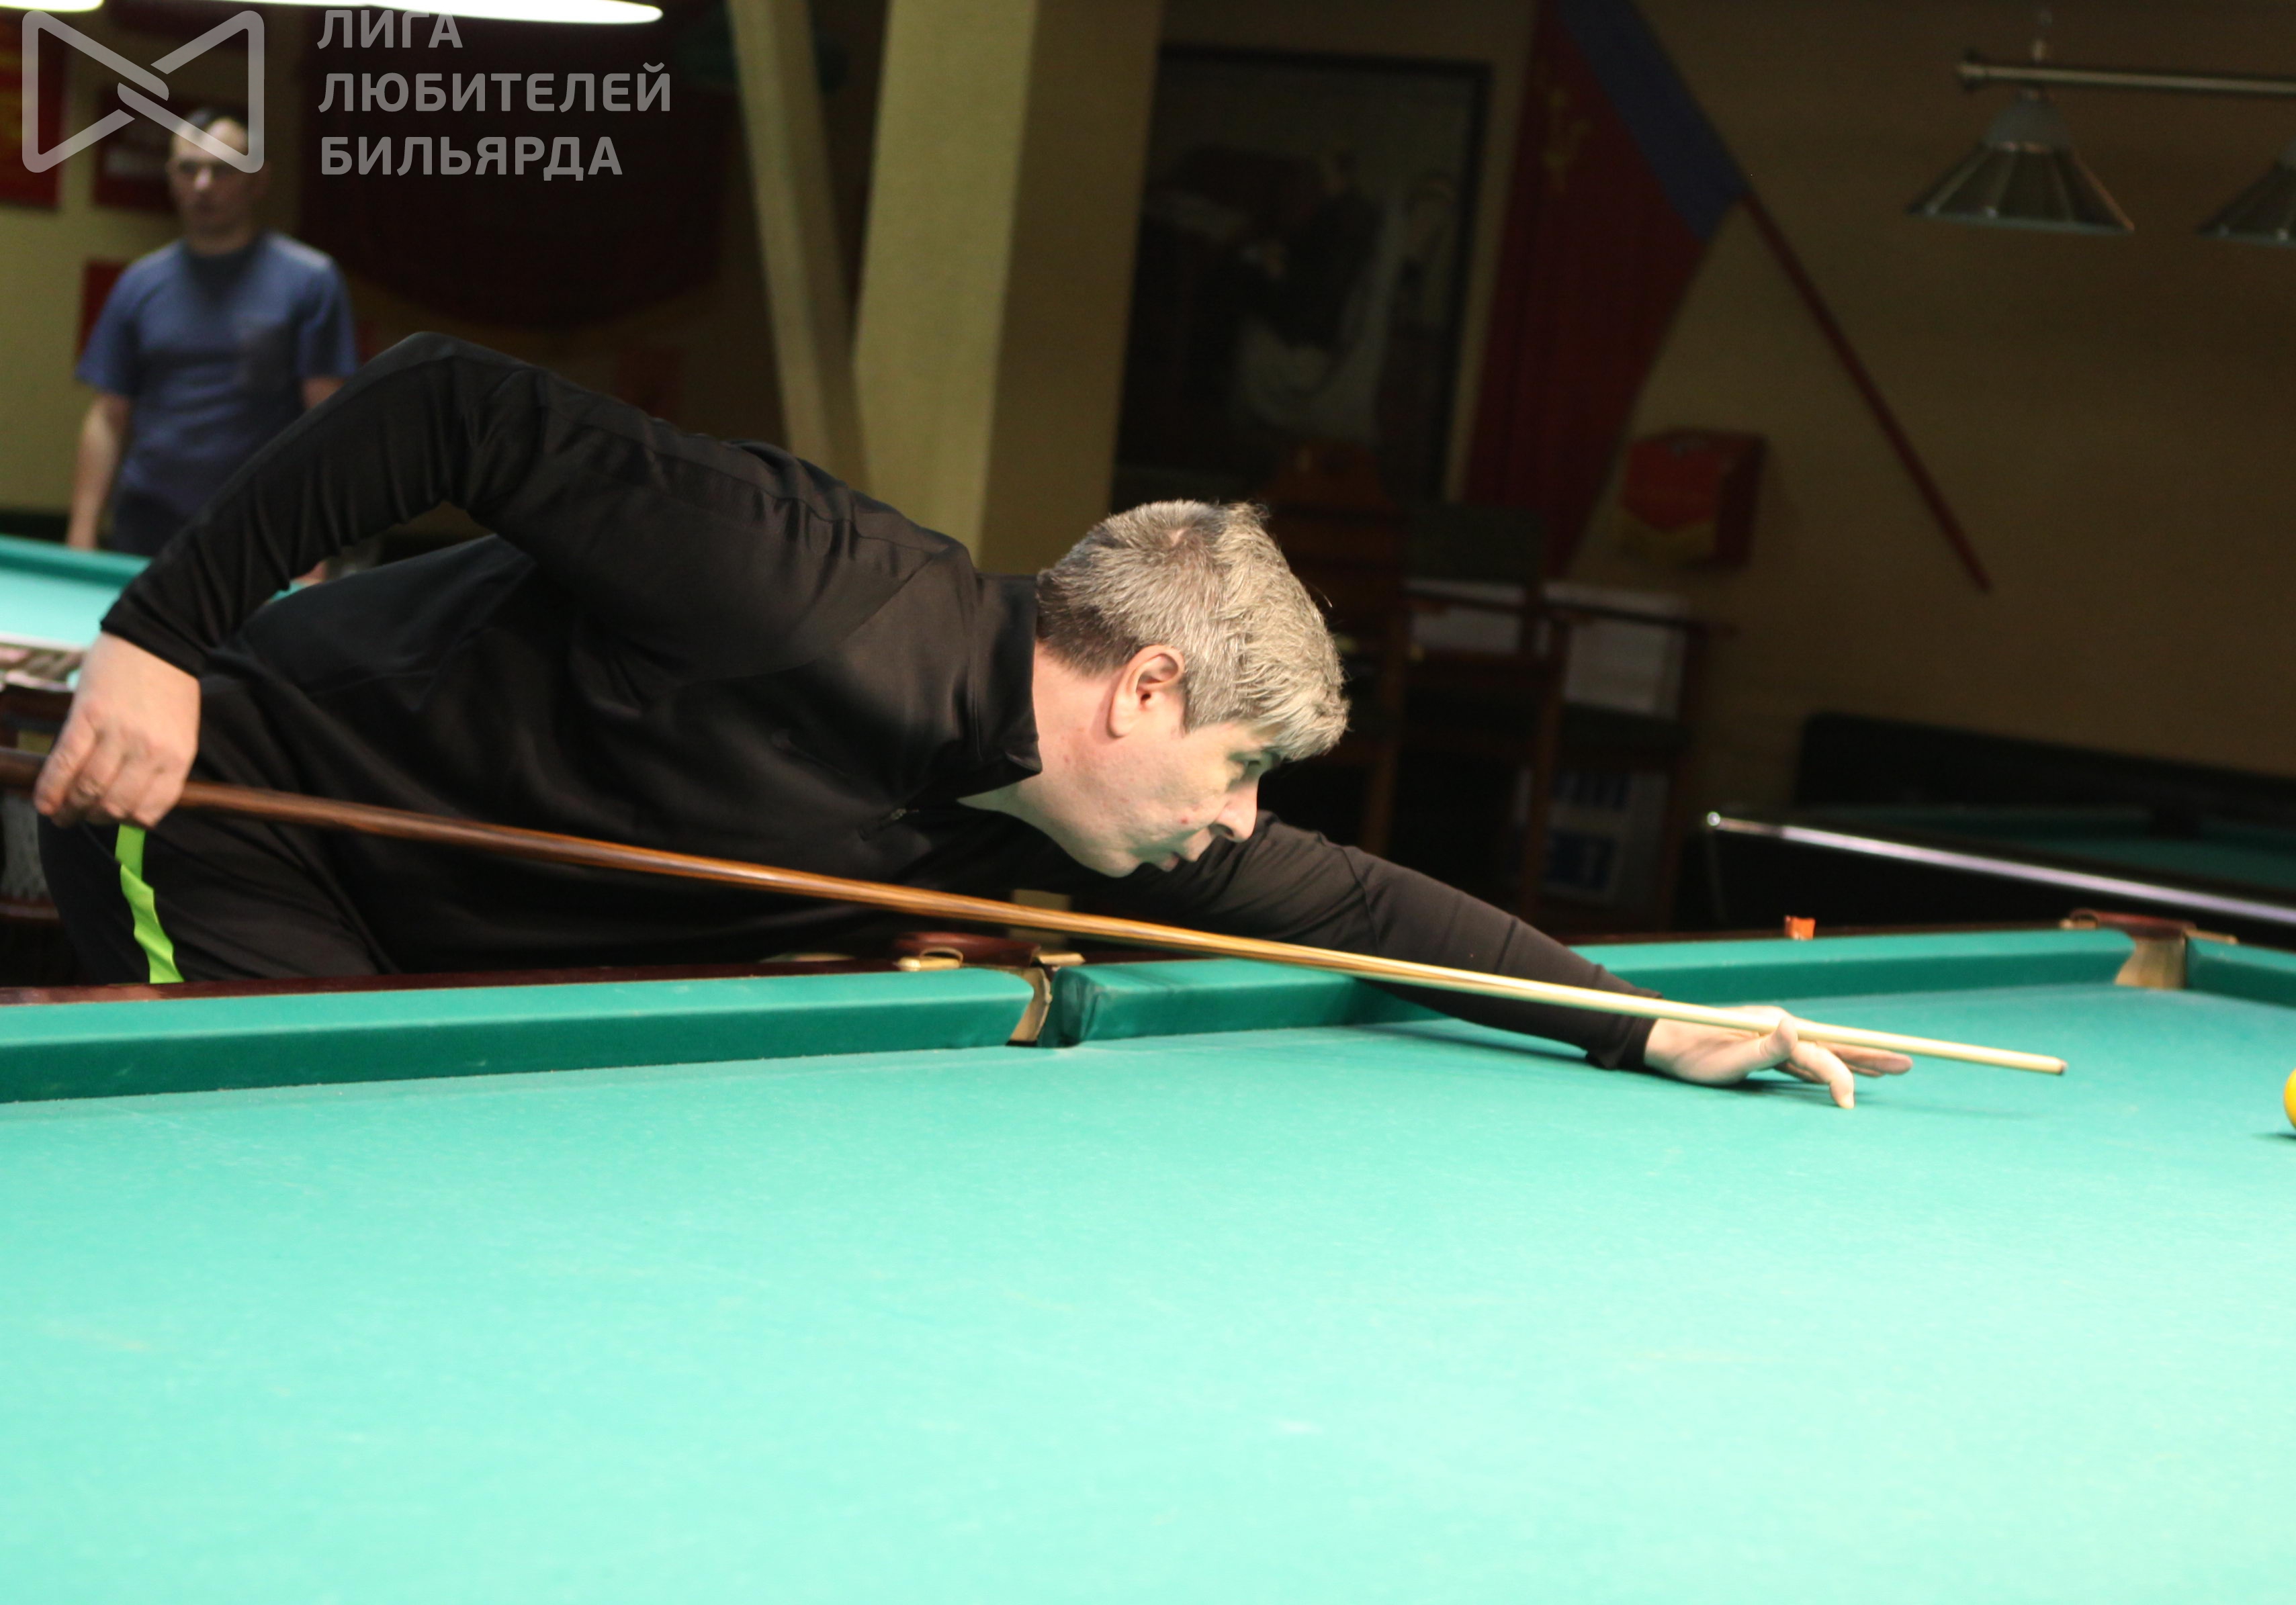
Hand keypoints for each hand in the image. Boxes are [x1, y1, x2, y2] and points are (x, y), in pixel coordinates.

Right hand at [34, 632, 200, 828]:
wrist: (159, 638)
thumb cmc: (169, 686)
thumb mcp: (178, 731)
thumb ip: (159, 764)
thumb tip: (129, 798)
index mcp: (178, 758)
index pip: (150, 810)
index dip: (126, 823)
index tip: (111, 821)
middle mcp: (150, 751)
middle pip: (115, 805)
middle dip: (93, 818)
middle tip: (77, 818)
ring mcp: (119, 735)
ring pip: (88, 789)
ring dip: (68, 809)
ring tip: (58, 814)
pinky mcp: (88, 717)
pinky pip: (65, 763)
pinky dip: (51, 787)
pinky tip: (42, 802)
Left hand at [1644, 1011, 1912, 1109]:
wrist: (1665, 1041)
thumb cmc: (1691, 1054)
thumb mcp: (1726, 1058)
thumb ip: (1764, 1048)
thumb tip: (1796, 1029)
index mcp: (1776, 1026)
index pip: (1820, 1053)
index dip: (1841, 1076)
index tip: (1849, 1104)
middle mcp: (1781, 1027)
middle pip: (1835, 1044)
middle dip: (1871, 1055)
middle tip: (1908, 1063)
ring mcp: (1777, 1038)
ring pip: (1826, 1053)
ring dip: (1858, 1061)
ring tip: (1890, 1068)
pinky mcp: (1769, 1049)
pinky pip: (1809, 1061)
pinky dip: (1832, 1068)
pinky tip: (1847, 1075)